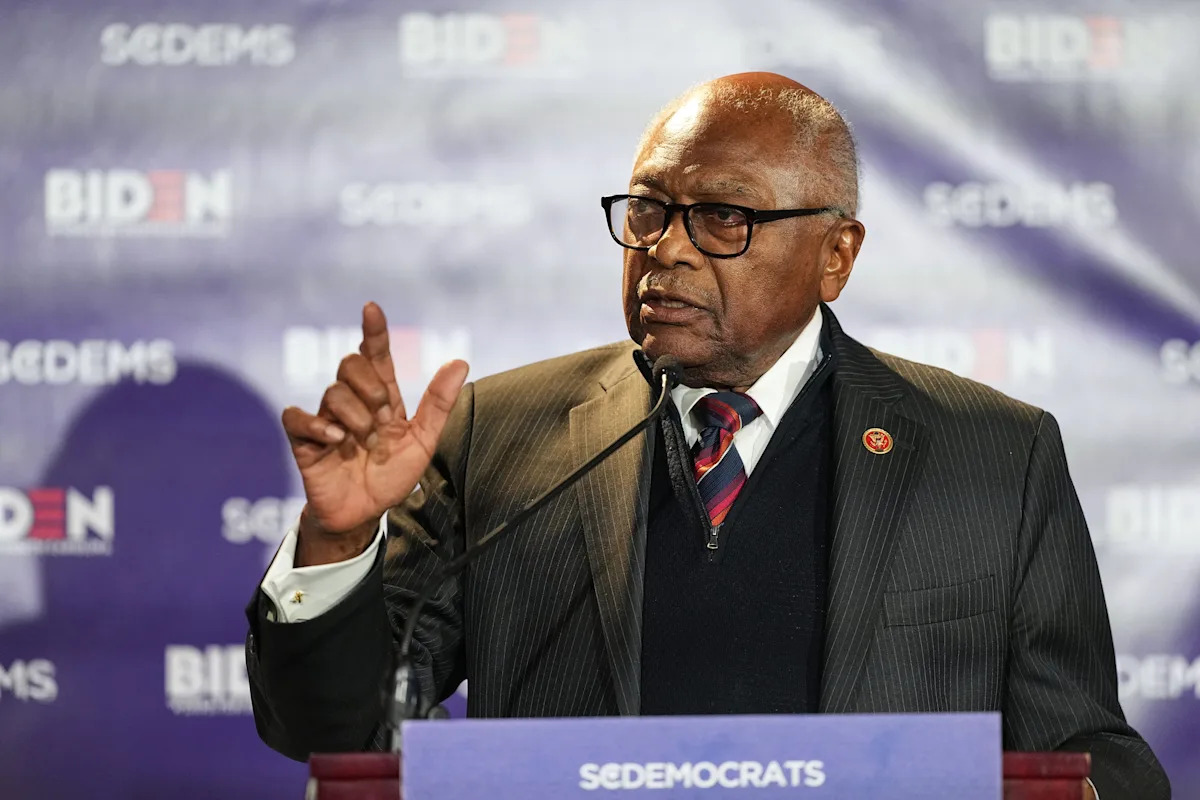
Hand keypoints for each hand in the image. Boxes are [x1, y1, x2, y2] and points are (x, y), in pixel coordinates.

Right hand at [281, 302, 468, 563]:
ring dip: (355, 416)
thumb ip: (440, 402)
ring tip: (364, 442)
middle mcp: (352, 402)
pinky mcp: (305, 441)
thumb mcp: (424, 440)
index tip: (372, 308)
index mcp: (381, 397)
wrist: (364, 514)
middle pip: (350, 364)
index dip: (373, 331)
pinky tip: (337, 440)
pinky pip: (297, 416)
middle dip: (371, 388)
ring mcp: (327, 419)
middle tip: (384, 420)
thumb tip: (460, 360)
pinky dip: (317, 425)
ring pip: (332, 391)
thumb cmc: (391, 475)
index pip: (375, 354)